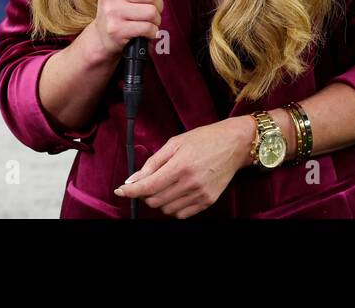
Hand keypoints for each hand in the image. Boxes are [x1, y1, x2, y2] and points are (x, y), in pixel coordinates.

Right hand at [92, 0, 184, 59]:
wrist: (103, 36)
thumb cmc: (121, 8)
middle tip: (150, 8)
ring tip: (147, 20)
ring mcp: (111, 11)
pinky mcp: (116, 30)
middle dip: (158, 3)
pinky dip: (152, 31)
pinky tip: (145, 30)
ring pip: (151, 11)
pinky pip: (148, 27)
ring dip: (155, 19)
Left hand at [115, 117, 250, 218]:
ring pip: (167, 210)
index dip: (130, 191)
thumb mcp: (175, 143)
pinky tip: (175, 193)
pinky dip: (173, 207)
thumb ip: (153, 162)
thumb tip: (133, 179)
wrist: (234, 144)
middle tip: (146, 182)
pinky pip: (182, 214)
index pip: (148, 186)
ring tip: (164, 185)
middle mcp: (190, 183)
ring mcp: (200, 194)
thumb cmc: (203, 139)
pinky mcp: (208, 201)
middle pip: (155, 200)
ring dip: (158, 201)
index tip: (120, 190)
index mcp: (180, 165)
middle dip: (144, 194)